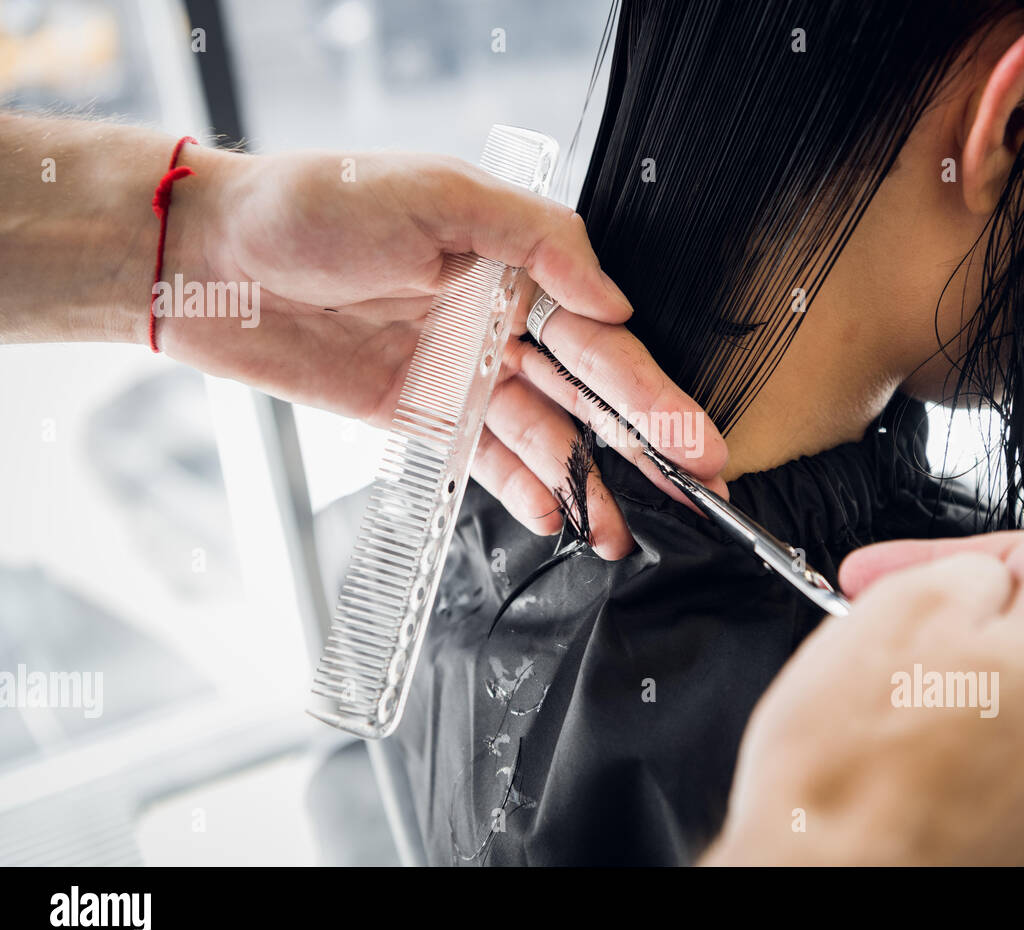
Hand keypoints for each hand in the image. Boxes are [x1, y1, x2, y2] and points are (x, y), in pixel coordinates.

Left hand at [160, 146, 727, 557]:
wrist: (216, 263)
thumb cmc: (318, 206)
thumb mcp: (439, 193)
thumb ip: (538, 240)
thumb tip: (613, 301)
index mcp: (515, 265)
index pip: (602, 337)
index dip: (652, 392)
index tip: (695, 441)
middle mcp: (498, 321)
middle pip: (588, 393)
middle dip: (645, 444)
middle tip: (696, 490)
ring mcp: (463, 373)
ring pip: (545, 436)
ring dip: (589, 483)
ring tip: (627, 531)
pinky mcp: (423, 415)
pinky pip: (485, 460)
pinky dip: (523, 490)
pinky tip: (557, 519)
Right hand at [707, 530, 1023, 865]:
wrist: (834, 887)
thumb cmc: (854, 773)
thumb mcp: (902, 606)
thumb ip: (962, 569)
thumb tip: (975, 580)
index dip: (936, 553)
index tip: (882, 573)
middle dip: (962, 627)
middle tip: (884, 630)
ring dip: (971, 698)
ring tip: (892, 710)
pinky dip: (979, 768)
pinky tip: (917, 771)